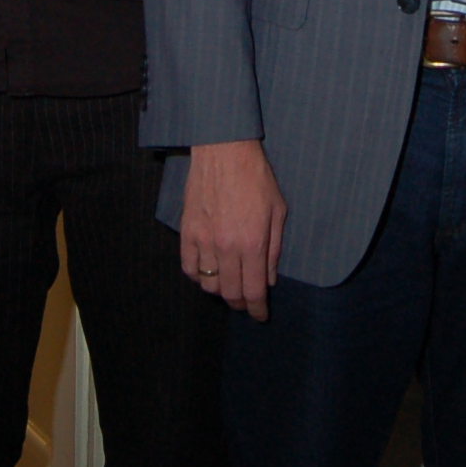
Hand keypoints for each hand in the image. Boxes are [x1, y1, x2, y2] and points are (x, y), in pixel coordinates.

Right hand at [181, 139, 285, 319]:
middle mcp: (227, 247)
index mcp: (252, 243)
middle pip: (230, 293)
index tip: (260, 316)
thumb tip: (269, 279)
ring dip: (220, 290)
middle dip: (240, 304)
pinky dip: (198, 276)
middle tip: (246, 303)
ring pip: (208, 284)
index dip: (257, 309)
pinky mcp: (187, 231)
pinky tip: (207, 271)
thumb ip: (274, 249)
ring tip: (228, 284)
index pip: (254, 290)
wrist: (224, 150)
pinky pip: (189, 267)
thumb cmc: (256, 177)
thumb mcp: (277, 211)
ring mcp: (204, 240)